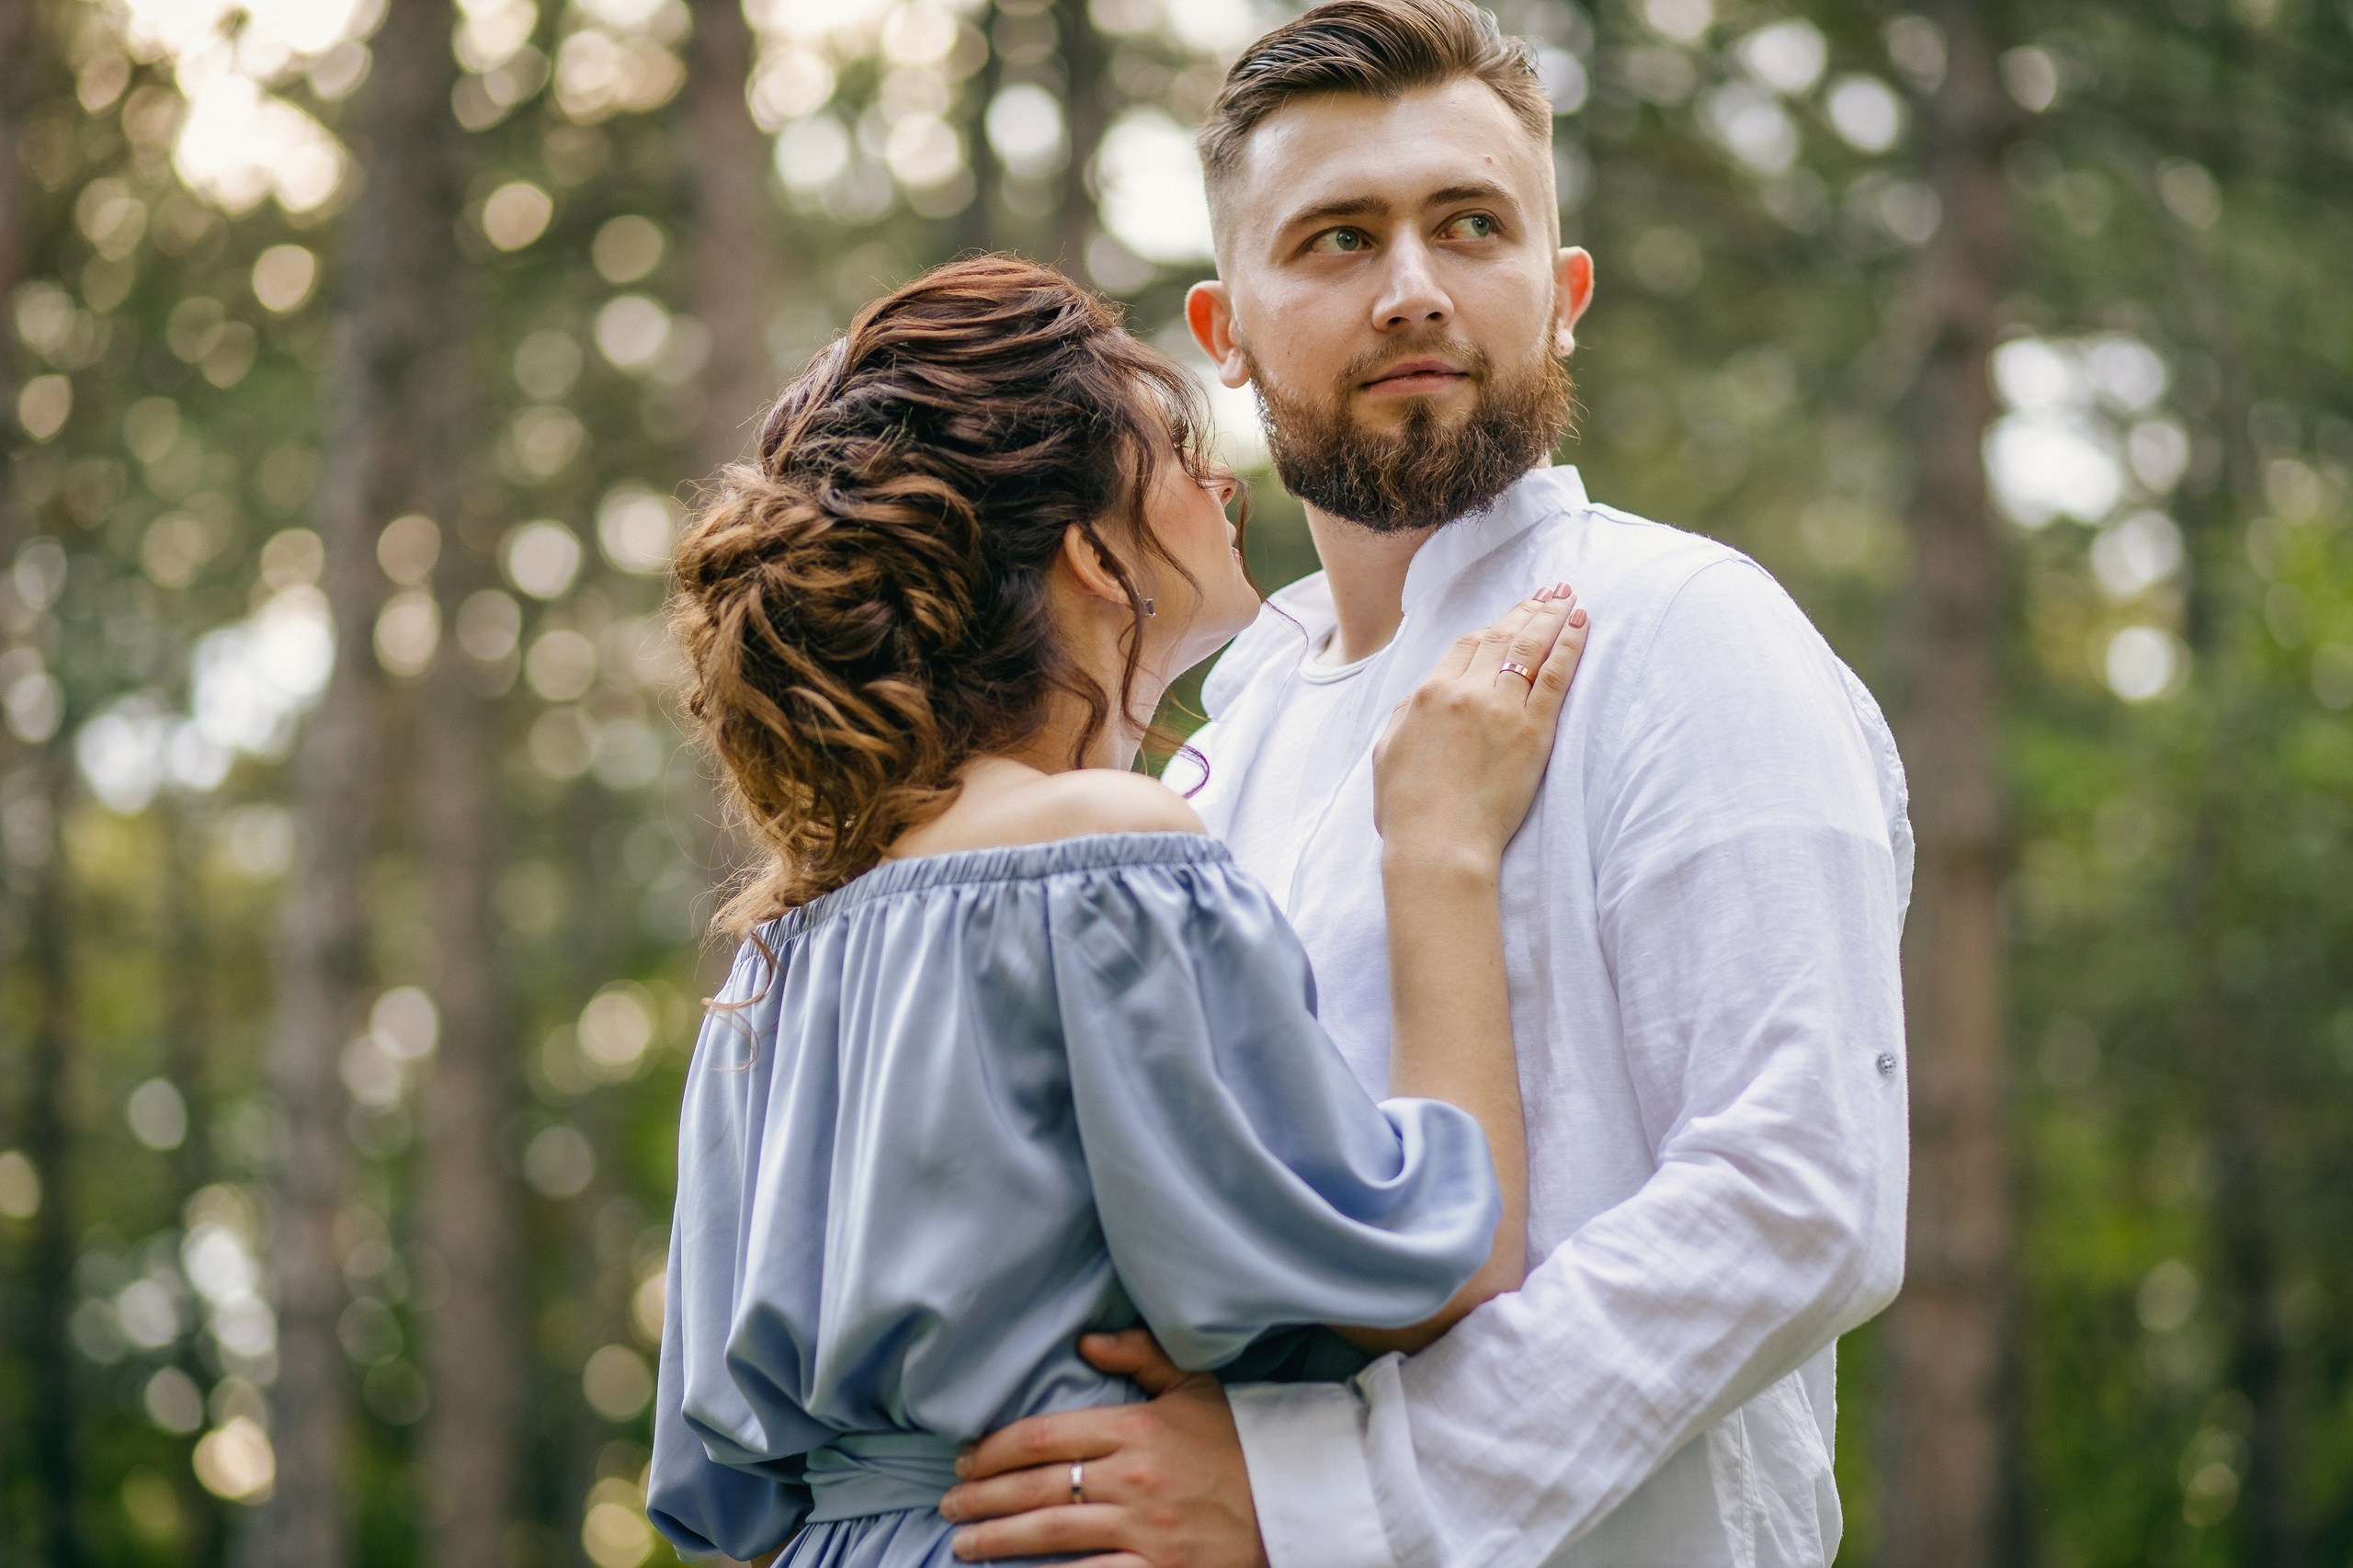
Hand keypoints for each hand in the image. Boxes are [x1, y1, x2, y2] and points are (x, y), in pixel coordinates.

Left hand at [937, 1330, 1267, 1567]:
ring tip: (962, 1544)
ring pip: (1051, 1534)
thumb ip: (1140, 1356)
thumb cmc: (1241, 1442)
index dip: (995, 1450)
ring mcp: (1145, 1530)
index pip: (1044, 1437)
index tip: (966, 1461)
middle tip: (949, 1505)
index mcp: (1137, 1429)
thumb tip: (1085, 1338)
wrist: (1296, 1501)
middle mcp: (1134, 1478)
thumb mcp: (1196, 1387)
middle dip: (983, 1498)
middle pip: (1036, 1486)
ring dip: (997, 1540)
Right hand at [1373, 585, 1587, 868]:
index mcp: (1427, 693)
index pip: (1466, 646)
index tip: (1510, 617)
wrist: (1437, 845)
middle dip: (1527, 611)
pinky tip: (1581, 623)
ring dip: (1550, 617)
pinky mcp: (1532, 731)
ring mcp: (1500, 708)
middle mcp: (1464, 691)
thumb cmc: (1408, 811)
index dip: (1493, 627)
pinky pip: (1555, 676)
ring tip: (1568, 596)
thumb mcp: (1388, 751)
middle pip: (1500, 638)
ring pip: (1529, 648)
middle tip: (1550, 591)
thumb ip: (1406, 716)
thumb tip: (1420, 699)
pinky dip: (1569, 645)